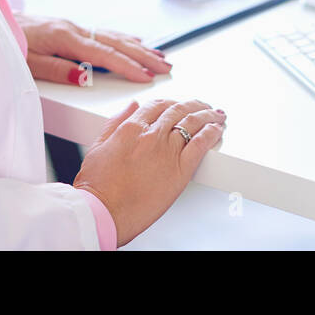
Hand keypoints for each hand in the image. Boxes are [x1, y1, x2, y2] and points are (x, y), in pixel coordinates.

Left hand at [16, 12, 171, 84]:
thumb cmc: (8, 42)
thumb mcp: (27, 63)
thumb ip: (57, 69)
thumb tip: (85, 77)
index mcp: (63, 38)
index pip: (103, 54)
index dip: (127, 66)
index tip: (147, 77)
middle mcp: (72, 28)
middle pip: (114, 42)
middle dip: (143, 56)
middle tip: (166, 67)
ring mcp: (72, 26)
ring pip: (112, 36)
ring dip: (138, 47)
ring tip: (159, 56)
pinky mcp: (68, 26)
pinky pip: (103, 32)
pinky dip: (122, 37)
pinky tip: (134, 41)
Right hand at [73, 97, 225, 246]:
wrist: (104, 212)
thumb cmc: (97, 186)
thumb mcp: (98, 146)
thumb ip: (115, 123)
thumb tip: (132, 106)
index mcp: (130, 128)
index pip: (157, 105)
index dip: (171, 102)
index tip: (178, 104)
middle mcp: (151, 135)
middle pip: (178, 110)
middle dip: (193, 105)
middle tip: (203, 105)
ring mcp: (167, 151)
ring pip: (193, 123)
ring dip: (207, 115)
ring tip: (216, 114)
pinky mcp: (180, 170)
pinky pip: (201, 144)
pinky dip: (211, 133)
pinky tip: (217, 129)